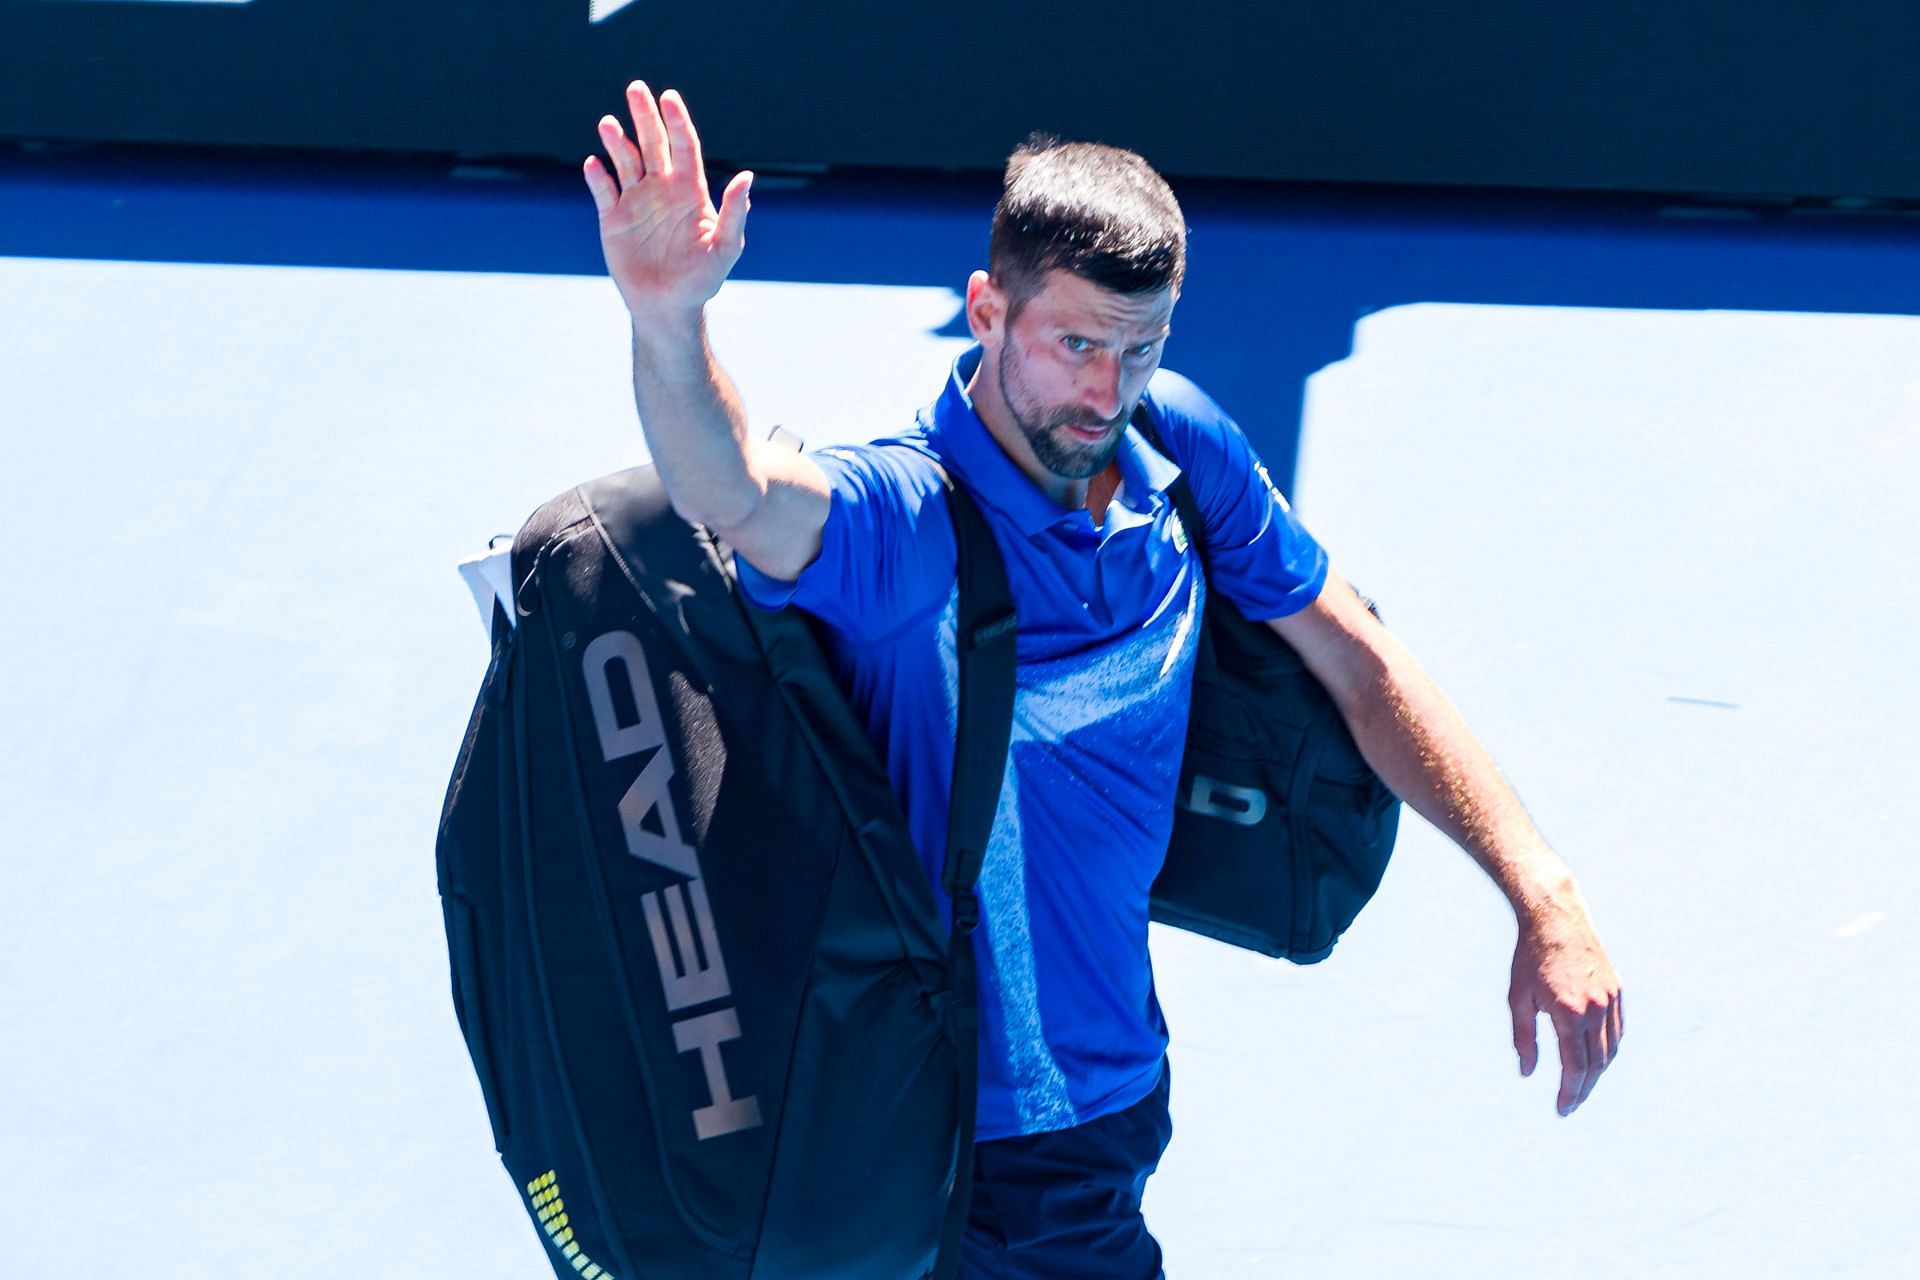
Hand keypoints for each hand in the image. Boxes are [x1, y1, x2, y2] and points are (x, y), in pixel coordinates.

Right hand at [583, 82, 752, 318]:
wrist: (667, 308)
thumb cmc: (702, 280)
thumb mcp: (724, 248)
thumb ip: (734, 213)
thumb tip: (747, 177)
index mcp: (690, 191)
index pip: (683, 147)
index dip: (677, 121)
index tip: (669, 98)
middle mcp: (662, 190)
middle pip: (652, 144)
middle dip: (644, 116)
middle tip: (636, 88)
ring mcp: (636, 202)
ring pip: (625, 161)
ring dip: (616, 142)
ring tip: (608, 124)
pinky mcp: (613, 219)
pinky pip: (603, 191)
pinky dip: (597, 176)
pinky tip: (594, 164)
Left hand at [1509, 894, 1622, 1115]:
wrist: (1555, 919)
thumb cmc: (1529, 959)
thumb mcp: (1517, 999)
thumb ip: (1524, 1038)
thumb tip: (1526, 1073)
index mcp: (1569, 1013)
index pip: (1575, 1066)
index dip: (1569, 1091)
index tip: (1562, 1109)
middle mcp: (1595, 1008)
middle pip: (1596, 1064)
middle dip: (1584, 1088)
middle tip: (1570, 1105)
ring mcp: (1610, 999)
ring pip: (1610, 1049)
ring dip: (1597, 1072)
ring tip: (1580, 1086)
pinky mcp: (1617, 991)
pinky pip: (1617, 1031)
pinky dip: (1608, 1050)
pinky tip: (1595, 1059)